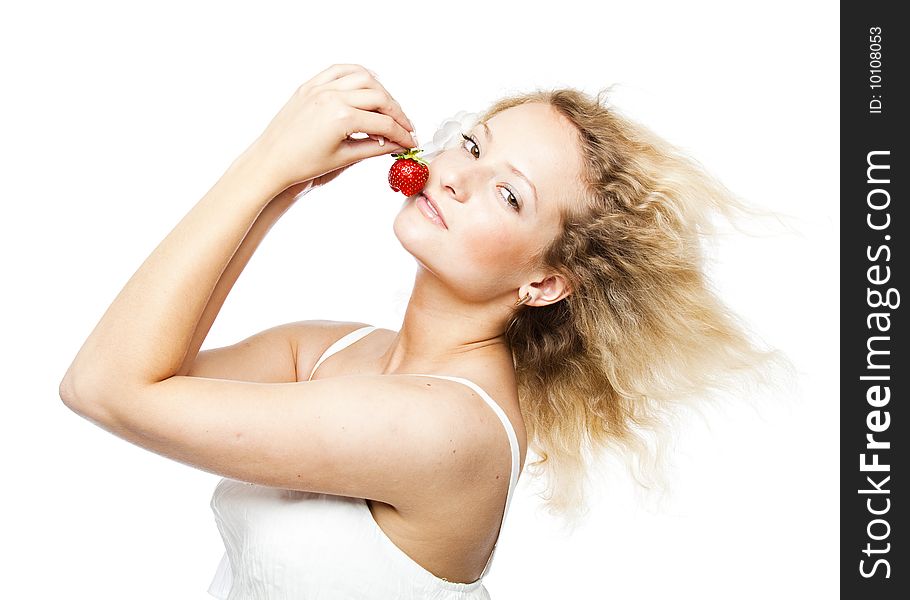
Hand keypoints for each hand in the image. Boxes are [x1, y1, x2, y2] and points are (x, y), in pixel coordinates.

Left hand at [240, 63, 416, 192]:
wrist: (270, 162)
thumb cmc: (300, 165)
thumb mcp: (342, 158)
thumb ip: (374, 148)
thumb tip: (395, 144)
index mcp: (340, 117)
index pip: (383, 123)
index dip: (401, 134)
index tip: (409, 141)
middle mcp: (331, 96)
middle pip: (379, 97)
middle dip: (397, 113)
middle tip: (404, 127)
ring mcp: (319, 88)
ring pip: (364, 77)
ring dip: (381, 91)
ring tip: (388, 108)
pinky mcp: (310, 85)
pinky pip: (340, 69)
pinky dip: (357, 74)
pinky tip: (367, 85)